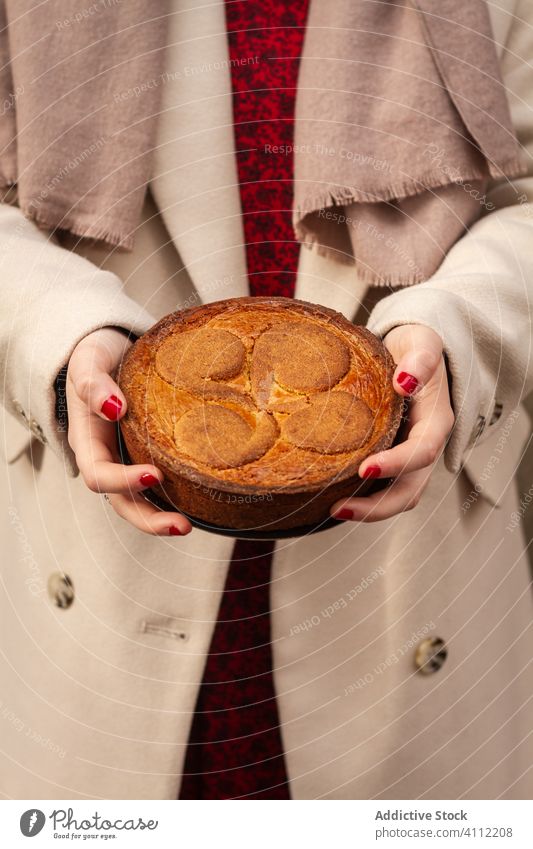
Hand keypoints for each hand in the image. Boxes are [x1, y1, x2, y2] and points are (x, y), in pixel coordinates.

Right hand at [66, 327, 191, 535]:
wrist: (112, 347)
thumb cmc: (97, 355)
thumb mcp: (89, 361)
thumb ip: (94, 383)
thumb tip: (114, 408)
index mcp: (87, 440)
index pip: (98, 473)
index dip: (122, 480)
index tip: (153, 473)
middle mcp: (107, 458)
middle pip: (121, 501)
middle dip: (147, 518)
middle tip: (180, 525)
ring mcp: (127, 460)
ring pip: (140, 502)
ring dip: (161, 518)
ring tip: (189, 526)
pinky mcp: (150, 455)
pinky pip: (161, 486)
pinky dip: (177, 498)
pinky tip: (202, 503)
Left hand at [330, 324, 454, 521]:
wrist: (412, 354)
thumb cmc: (415, 348)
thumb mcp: (422, 342)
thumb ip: (421, 358)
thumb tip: (405, 380)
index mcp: (435, 422)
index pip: (422, 451)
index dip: (396, 463)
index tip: (364, 468)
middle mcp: (425, 446)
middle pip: (411, 489)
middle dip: (378, 505)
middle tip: (339, 507)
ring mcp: (409, 457)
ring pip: (398, 495)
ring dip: (369, 509)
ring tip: (333, 509)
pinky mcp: (391, 459)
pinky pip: (381, 488)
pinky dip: (361, 498)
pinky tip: (331, 498)